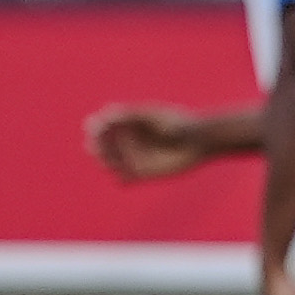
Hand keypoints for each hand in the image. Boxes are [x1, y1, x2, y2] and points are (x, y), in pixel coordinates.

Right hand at [87, 104, 205, 182]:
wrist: (199, 140)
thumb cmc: (178, 123)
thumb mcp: (153, 116)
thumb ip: (131, 115)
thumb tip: (107, 113)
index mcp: (125, 122)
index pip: (100, 125)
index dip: (95, 128)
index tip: (97, 128)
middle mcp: (126, 140)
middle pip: (100, 145)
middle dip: (96, 147)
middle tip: (99, 148)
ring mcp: (133, 157)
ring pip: (109, 163)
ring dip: (106, 163)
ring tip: (115, 163)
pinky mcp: (142, 173)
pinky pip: (124, 181)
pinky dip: (121, 180)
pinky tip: (125, 178)